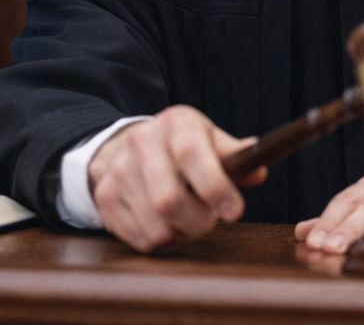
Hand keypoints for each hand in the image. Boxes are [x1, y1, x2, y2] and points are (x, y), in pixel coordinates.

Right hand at [88, 105, 264, 251]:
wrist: (131, 147)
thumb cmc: (183, 147)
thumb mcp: (211, 141)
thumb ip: (237, 157)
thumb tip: (259, 170)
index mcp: (176, 123)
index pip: (192, 154)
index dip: (215, 186)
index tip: (235, 211)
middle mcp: (142, 141)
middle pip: (170, 200)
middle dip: (198, 221)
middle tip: (208, 219)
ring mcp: (119, 169)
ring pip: (156, 226)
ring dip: (180, 234)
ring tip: (186, 219)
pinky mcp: (105, 196)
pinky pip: (140, 239)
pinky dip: (161, 241)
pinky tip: (165, 223)